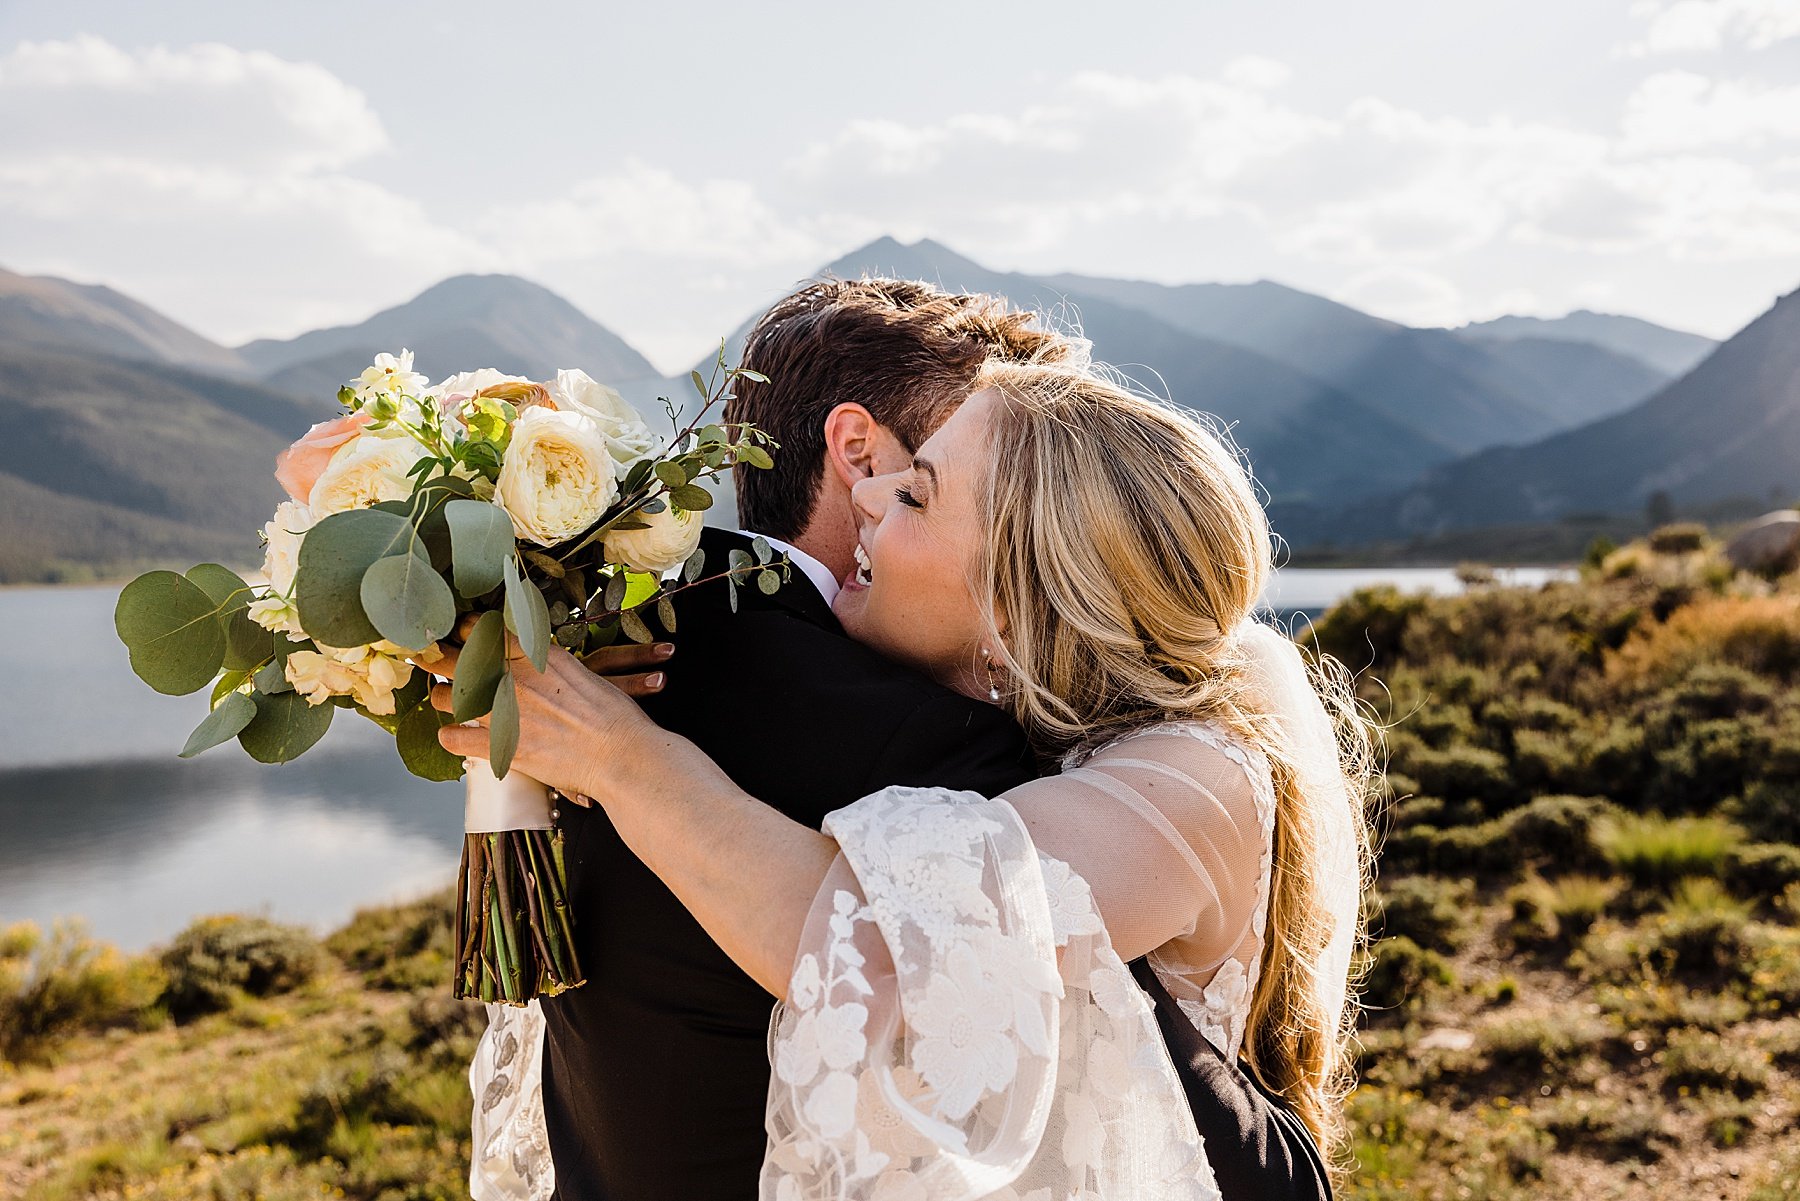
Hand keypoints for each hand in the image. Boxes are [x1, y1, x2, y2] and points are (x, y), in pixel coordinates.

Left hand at [419, 629, 671, 803]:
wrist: (621, 755)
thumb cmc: (613, 717)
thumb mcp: (582, 674)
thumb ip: (551, 662)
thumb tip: (536, 656)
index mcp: (534, 655)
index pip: (482, 630)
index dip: (465, 632)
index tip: (459, 636)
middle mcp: (512, 678)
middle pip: (453, 659)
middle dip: (435, 657)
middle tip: (427, 658)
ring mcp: (503, 712)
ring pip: (444, 698)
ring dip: (441, 699)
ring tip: (446, 702)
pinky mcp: (499, 747)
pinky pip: (452, 739)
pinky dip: (449, 737)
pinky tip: (454, 737)